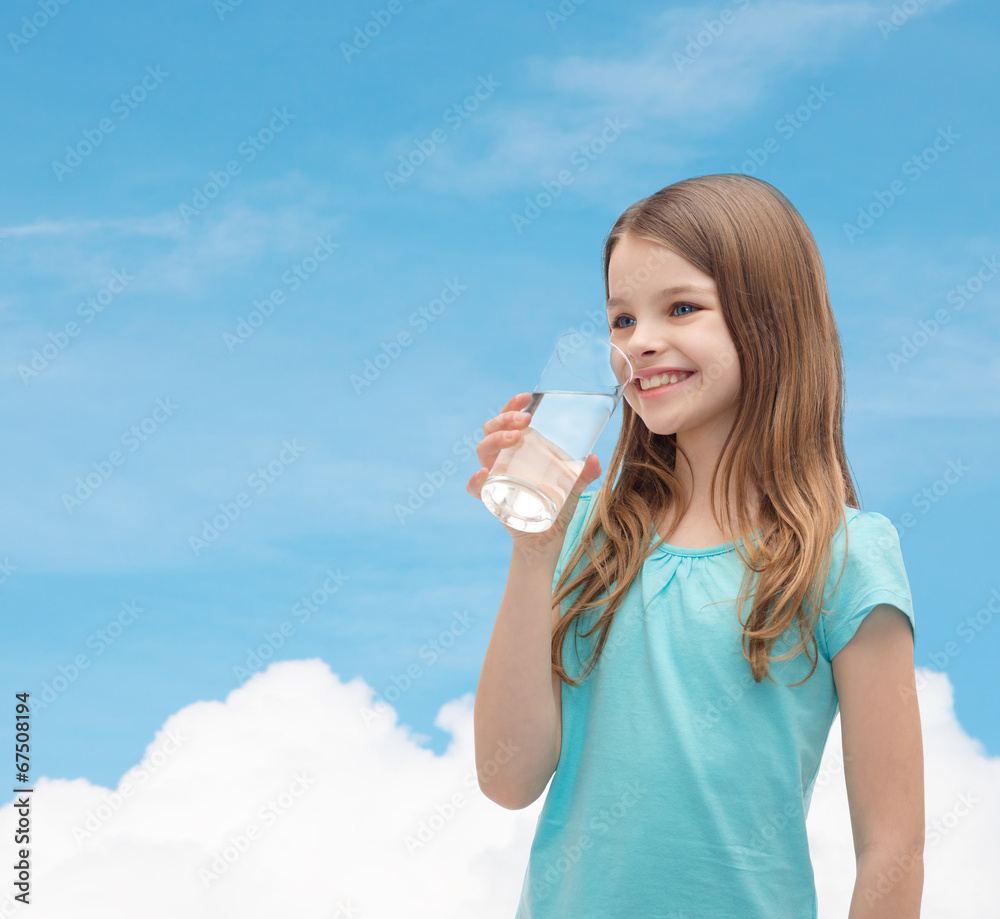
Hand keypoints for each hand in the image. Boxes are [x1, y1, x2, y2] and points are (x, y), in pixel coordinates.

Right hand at [466, 392, 602, 565]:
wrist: (547, 539)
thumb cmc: (557, 506)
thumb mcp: (574, 487)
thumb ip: (584, 473)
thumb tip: (594, 459)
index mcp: (518, 449)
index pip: (508, 421)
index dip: (512, 406)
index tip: (526, 398)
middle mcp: (502, 459)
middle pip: (492, 430)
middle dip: (505, 419)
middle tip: (526, 420)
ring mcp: (495, 477)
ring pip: (483, 451)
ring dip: (496, 440)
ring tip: (515, 438)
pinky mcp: (491, 498)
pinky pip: (475, 488)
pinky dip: (475, 480)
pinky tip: (485, 474)